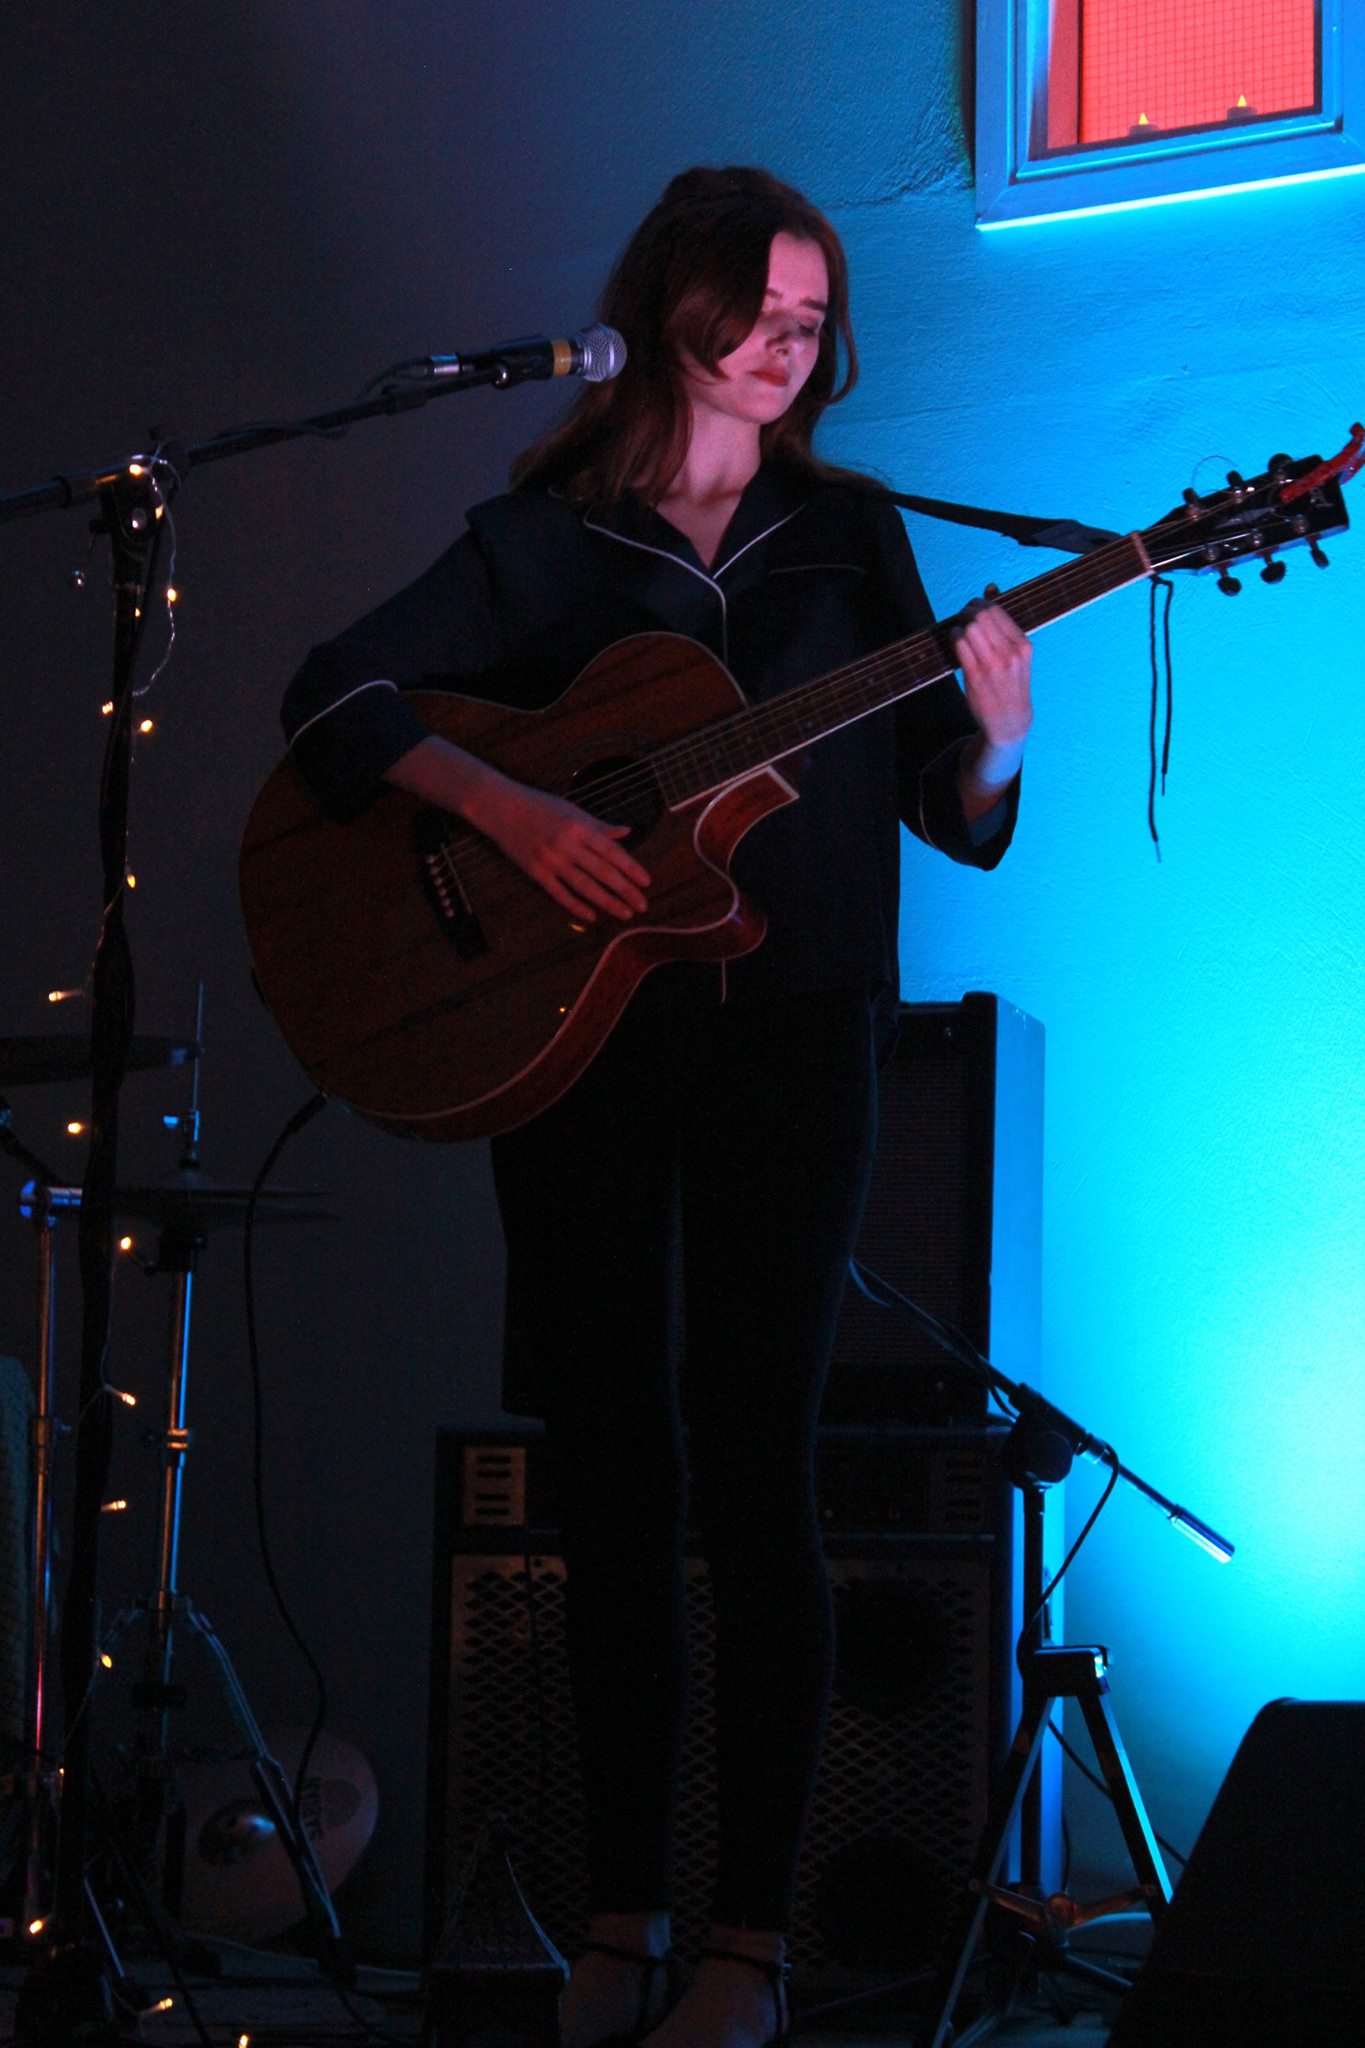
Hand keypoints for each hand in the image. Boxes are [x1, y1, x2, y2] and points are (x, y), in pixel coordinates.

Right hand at [475, 778, 650, 923]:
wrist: (501, 808)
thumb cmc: (539, 805)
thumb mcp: (572, 810)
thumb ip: (599, 826)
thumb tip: (625, 832)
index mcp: (579, 827)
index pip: (612, 852)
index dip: (631, 868)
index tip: (646, 882)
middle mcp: (567, 845)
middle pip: (603, 872)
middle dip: (625, 890)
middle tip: (642, 905)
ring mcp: (551, 860)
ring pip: (585, 887)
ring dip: (607, 902)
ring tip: (625, 913)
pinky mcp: (535, 872)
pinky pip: (560, 894)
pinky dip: (577, 907)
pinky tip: (593, 916)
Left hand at [954, 601, 1032, 750]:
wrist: (1009, 721)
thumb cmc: (1010, 684)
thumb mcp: (1016, 654)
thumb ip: (1003, 624)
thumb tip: (990, 587)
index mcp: (1023, 645)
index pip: (996, 610)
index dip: (978, 605)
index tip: (972, 612)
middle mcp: (1011, 653)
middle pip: (981, 615)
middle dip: (966, 612)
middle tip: (962, 619)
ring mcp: (994, 664)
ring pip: (969, 628)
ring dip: (959, 625)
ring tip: (959, 632)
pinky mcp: (977, 676)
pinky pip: (960, 645)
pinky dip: (954, 638)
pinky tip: (955, 642)